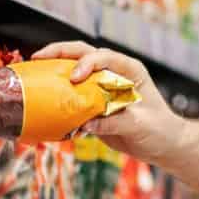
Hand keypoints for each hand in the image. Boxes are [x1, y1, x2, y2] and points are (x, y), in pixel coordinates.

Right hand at [30, 42, 182, 163]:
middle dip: (60, 52)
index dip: (87, 63)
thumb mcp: (141, 125)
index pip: (104, 57)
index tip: (74, 77)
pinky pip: (72, 98)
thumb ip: (115, 122)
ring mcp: (102, 88)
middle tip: (38, 58)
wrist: (164, 146)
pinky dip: (58, 97)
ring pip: (74, 72)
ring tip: (33, 74)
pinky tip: (42, 101)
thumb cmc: (160, 129)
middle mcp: (114, 74)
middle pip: (83, 54)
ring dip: (54, 71)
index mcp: (129, 70)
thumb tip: (87, 124)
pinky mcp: (94, 105)